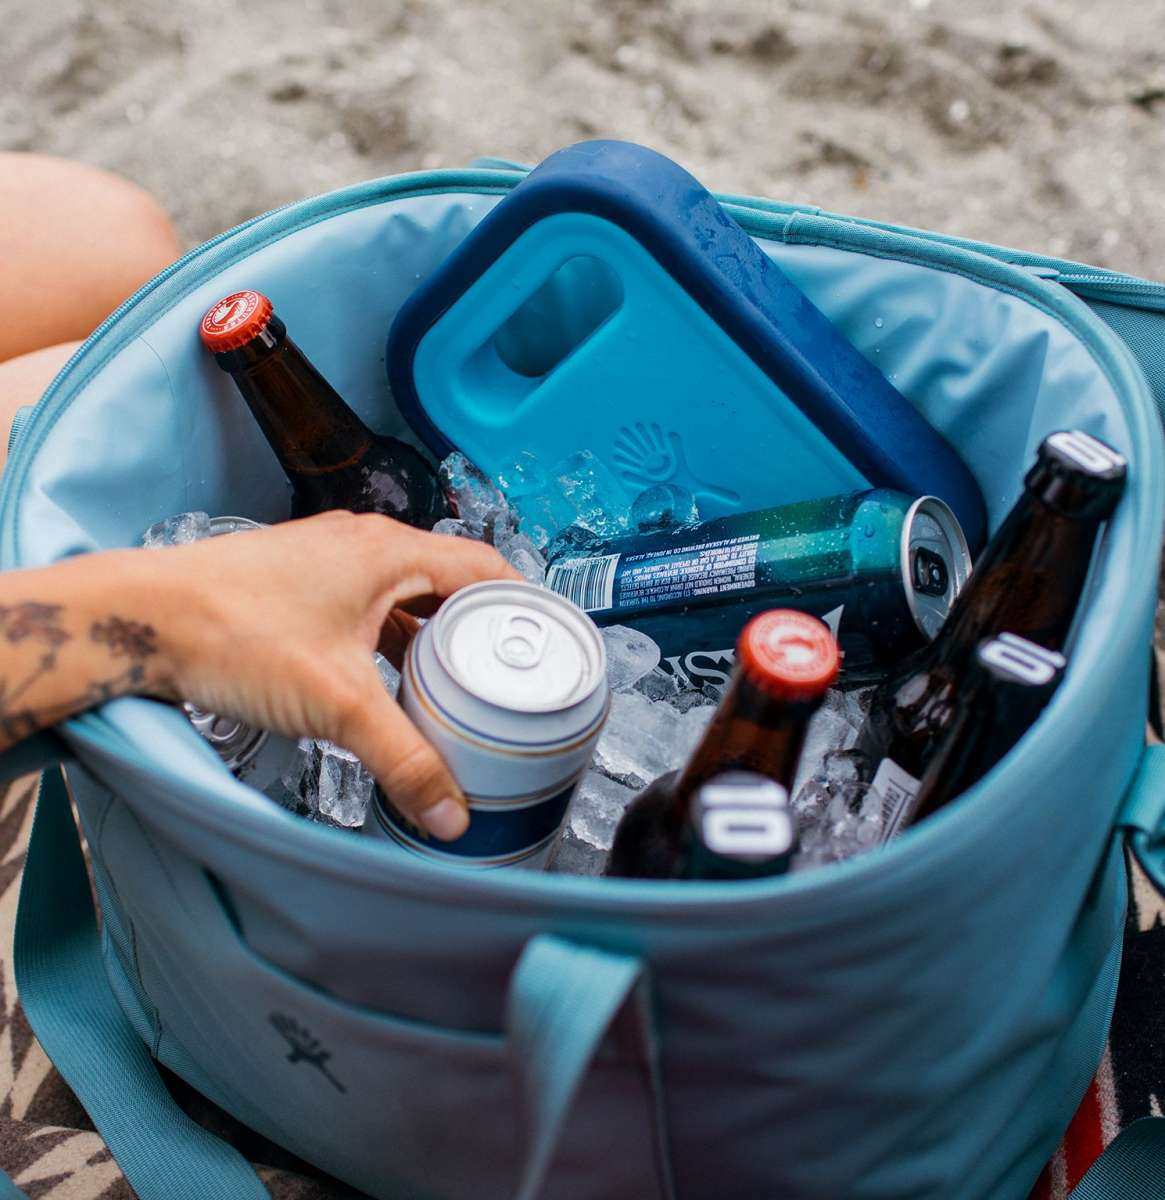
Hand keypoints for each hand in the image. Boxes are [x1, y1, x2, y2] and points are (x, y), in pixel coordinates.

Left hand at [143, 512, 520, 838]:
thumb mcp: (336, 704)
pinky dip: (389, 638)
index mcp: (388, 551)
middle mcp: (362, 544)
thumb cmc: (234, 635)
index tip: (543, 643)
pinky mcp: (298, 582)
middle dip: (478, 629)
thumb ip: (403, 759)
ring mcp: (326, 560)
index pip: (484, 566)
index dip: (522, 603)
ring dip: (430, 636)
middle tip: (504, 674)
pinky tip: (387, 679)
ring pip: (403, 595)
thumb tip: (451, 813)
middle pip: (447, 581)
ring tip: (453, 684)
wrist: (139, 619)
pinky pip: (366, 604)